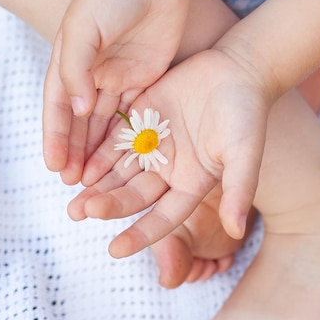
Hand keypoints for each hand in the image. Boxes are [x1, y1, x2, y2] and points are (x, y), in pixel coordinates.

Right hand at [42, 0, 191, 183]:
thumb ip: (76, 69)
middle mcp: (90, 73)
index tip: (54, 166)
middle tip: (74, 183)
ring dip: (97, 151)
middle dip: (75, 151)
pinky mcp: (143, 78)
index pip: (57, 107)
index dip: (55, 137)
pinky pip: (131, 113)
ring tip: (94, 179)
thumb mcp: (83, 29)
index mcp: (69, 61)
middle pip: (79, 121)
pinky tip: (122, 159)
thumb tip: (77, 109)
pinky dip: (124, 136)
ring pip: (104, 123)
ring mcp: (117, 77)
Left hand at [68, 48, 273, 257]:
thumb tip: (235, 231)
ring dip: (95, 186)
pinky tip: (79, 166)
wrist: (237, 69)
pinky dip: (97, 155)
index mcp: (191, 184)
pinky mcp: (140, 119)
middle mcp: (168, 170)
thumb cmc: (247, 114)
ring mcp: (152, 145)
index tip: (115, 250)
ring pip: (118, 171)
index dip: (140, 234)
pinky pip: (114, 141)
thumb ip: (239, 189)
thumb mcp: (244, 152)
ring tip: (72, 201)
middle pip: (133, 195)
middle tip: (78, 213)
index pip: (162, 217)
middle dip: (107, 205)